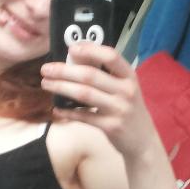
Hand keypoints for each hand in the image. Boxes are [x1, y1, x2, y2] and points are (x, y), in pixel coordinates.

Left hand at [40, 43, 157, 159]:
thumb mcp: (125, 89)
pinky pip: (84, 117)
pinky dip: (68, 112)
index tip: (71, 48)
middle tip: (46, 69)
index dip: (90, 50)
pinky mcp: (111, 127)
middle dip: (64, 70)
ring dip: (61, 87)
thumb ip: (107, 76)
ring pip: (84, 94)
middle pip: (90, 75)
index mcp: (129, 76)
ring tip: (46, 84)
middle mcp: (126, 91)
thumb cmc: (129, 109)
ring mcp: (119, 109)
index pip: (111, 56)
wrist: (143, 140)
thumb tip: (76, 59)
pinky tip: (57, 109)